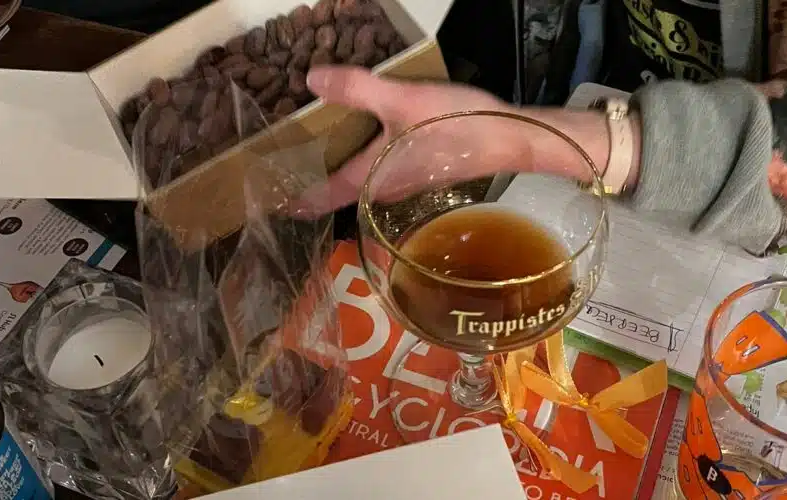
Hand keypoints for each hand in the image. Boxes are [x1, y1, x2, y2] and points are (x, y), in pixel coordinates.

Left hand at [297, 65, 513, 213]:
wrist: (511, 139)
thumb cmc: (455, 125)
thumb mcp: (403, 100)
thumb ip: (356, 90)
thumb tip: (310, 79)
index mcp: (372, 177)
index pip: (324, 195)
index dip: (297, 198)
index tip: (275, 201)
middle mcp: (385, 187)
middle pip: (340, 190)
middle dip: (314, 181)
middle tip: (287, 164)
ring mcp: (406, 180)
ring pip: (361, 180)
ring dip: (339, 170)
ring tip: (317, 147)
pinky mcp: (422, 170)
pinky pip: (380, 169)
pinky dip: (362, 158)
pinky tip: (364, 136)